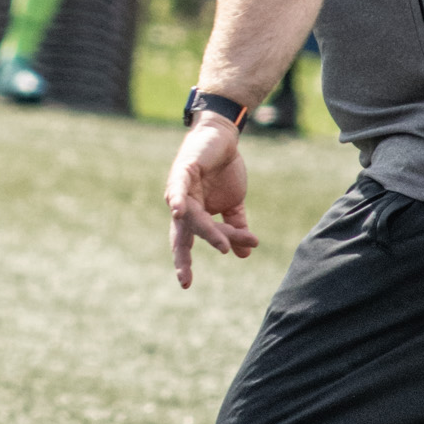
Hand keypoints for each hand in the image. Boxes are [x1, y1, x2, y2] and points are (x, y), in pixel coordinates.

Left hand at [165, 117, 257, 287]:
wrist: (224, 138)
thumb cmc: (224, 170)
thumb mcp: (234, 203)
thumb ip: (236, 227)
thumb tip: (245, 253)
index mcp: (193, 215)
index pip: (188, 242)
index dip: (185, 262)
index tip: (186, 285)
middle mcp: (182, 205)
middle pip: (181, 236)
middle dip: (182, 258)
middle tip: (184, 280)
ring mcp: (180, 189)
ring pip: (192, 218)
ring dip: (208, 232)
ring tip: (223, 246)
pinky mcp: (184, 172)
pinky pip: (179, 189)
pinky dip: (178, 200)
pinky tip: (178, 211)